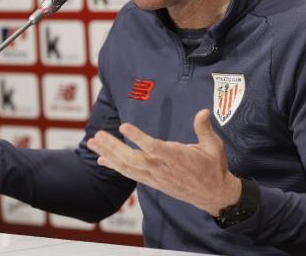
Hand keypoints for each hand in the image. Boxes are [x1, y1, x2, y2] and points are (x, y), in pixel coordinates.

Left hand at [87, 109, 240, 215]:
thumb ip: (204, 128)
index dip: (138, 137)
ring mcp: (154, 177)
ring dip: (108, 154)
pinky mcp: (152, 181)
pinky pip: (129, 174)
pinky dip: (114, 166)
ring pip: (126, 167)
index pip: (153, 146)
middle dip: (112, 147)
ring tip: (91, 143)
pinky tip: (102, 159)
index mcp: (175, 157)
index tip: (123, 126)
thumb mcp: (213, 147)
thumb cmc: (213, 167)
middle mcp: (160, 168)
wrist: (213, 194)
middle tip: (97, 135)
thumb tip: (204, 111)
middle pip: (132, 158)